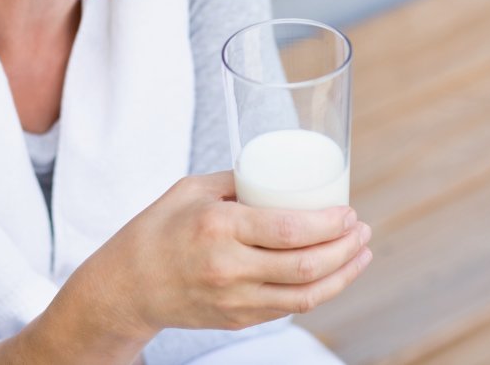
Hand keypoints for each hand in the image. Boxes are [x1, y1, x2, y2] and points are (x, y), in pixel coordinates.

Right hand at [80, 171, 371, 336]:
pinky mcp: (237, 319)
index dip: (329, 224)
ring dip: (342, 275)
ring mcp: (234, 299)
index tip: (348, 211)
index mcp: (219, 228)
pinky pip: (288, 308)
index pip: (289, 230)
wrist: (126, 286)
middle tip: (362, 230)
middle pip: (305, 267)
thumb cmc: (158, 229)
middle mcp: (229, 268)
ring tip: (361, 253)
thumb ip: (239, 180)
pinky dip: (317, 291)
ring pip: (305, 296)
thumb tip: (283, 170)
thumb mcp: (193, 189)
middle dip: (346, 249)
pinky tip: (332, 274)